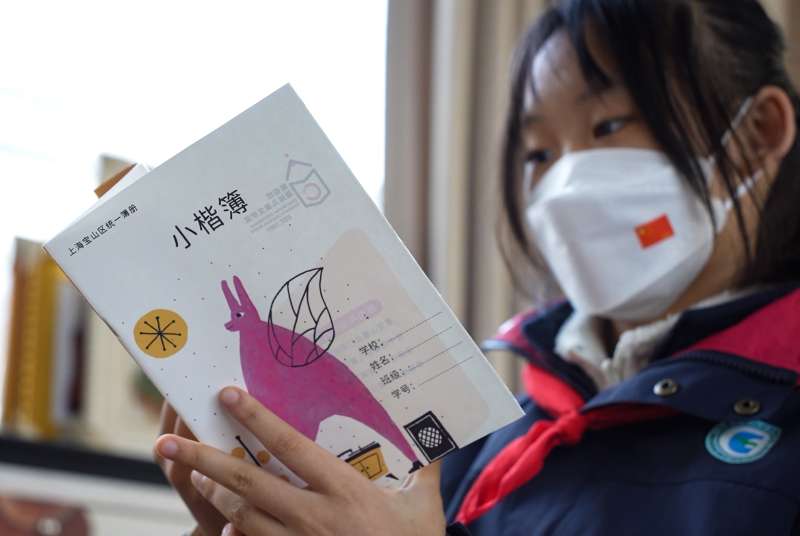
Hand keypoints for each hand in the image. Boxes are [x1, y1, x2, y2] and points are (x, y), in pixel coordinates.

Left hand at [155, 387, 446, 535]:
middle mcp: (314, 516)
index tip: (227, 395)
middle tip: (166, 442)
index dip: (257, 419)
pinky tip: (223, 523)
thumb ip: (425, 468)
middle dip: (203, 459)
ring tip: (192, 471)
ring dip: (212, 494)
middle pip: (247, 482)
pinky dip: (235, 534)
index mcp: (345, 491)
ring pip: (242, 516)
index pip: (291, 447)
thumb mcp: (424, 506)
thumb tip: (438, 435)